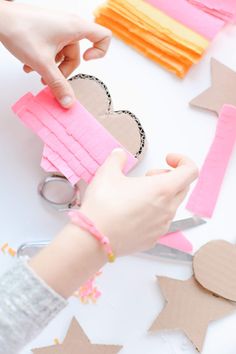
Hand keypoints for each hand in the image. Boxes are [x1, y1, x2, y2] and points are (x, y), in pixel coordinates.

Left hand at [0, 2, 110, 107]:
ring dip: (51, 66)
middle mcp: (68, 25)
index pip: (103, 36)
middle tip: (52, 78)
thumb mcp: (43, 63)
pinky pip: (53, 48)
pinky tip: (31, 65)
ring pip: (63, 53)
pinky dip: (45, 59)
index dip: (99, 52)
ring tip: (36, 72)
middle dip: (64, 69)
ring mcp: (57, 27)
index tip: (87, 61)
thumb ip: (58, 85)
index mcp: (74, 27)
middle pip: (77, 54)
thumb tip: (69, 101)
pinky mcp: (47, 29)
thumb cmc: (20, 29)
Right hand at [80, 149, 197, 255]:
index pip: (190, 171)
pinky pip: (161, 222)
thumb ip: (117, 159)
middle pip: (183, 187)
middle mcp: (168, 209)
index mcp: (162, 189)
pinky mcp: (153, 239)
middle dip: (169, 177)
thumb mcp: (107, 173)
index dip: (183, 160)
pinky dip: (154, 213)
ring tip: (137, 196)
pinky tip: (133, 213)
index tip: (167, 159)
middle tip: (148, 177)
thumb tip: (119, 154)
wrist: (93, 240)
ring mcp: (162, 226)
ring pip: (172, 205)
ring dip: (161, 196)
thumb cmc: (103, 205)